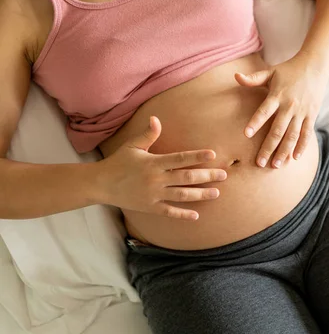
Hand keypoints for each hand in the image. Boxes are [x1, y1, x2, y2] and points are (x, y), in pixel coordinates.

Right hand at [97, 116, 226, 220]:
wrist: (100, 184)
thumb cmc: (118, 162)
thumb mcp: (132, 146)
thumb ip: (148, 135)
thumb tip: (156, 119)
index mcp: (154, 163)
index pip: (180, 158)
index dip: (197, 156)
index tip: (212, 154)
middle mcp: (156, 179)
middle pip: (186, 177)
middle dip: (207, 176)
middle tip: (224, 175)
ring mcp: (153, 195)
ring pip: (182, 195)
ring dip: (201, 194)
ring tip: (216, 193)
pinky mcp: (150, 207)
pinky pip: (169, 212)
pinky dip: (183, 214)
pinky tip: (196, 215)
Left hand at [235, 55, 327, 167]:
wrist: (315, 65)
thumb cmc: (289, 70)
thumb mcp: (270, 72)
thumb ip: (253, 78)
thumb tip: (235, 77)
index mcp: (277, 95)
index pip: (264, 111)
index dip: (256, 122)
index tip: (246, 134)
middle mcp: (289, 105)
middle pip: (277, 130)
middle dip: (268, 147)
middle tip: (259, 163)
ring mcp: (302, 112)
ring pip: (292, 135)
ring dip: (284, 151)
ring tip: (275, 165)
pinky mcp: (312, 115)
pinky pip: (306, 134)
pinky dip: (301, 146)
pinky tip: (295, 158)